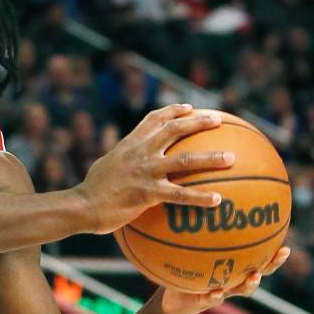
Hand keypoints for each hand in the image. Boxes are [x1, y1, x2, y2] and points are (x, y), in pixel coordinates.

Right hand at [78, 104, 232, 234]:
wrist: (82, 205)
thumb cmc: (91, 190)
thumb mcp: (105, 165)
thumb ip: (121, 160)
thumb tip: (129, 165)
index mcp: (129, 144)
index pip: (153, 119)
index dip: (172, 111)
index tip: (189, 107)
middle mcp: (140, 152)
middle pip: (174, 130)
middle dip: (198, 122)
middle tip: (219, 120)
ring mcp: (145, 172)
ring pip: (185, 160)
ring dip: (211, 158)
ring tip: (231, 159)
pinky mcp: (148, 193)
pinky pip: (180, 195)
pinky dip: (200, 197)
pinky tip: (218, 200)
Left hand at [161, 247, 289, 313]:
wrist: (174, 299)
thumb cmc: (187, 270)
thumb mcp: (193, 250)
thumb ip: (201, 236)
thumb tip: (207, 206)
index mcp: (234, 268)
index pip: (258, 260)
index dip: (273, 255)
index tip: (286, 245)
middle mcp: (232, 280)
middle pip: (258, 273)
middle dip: (271, 264)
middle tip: (282, 253)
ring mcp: (221, 291)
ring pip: (240, 290)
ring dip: (249, 284)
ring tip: (253, 277)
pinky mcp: (204, 301)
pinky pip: (212, 299)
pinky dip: (215, 297)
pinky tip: (216, 293)